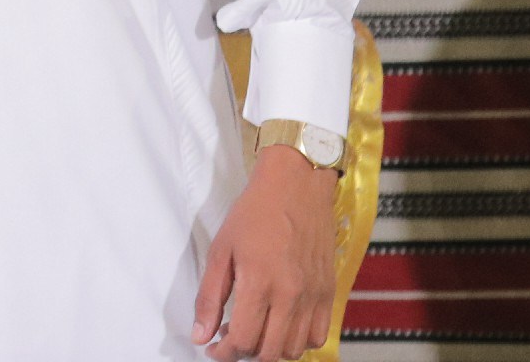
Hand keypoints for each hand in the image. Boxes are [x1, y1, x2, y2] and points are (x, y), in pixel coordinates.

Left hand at [192, 145, 337, 360]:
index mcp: (261, 282)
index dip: (224, 353)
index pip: (244, 341)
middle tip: (230, 339)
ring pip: (294, 349)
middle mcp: (292, 294)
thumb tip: (200, 335)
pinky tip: (281, 326)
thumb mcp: (221, 249)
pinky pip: (318, 335)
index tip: (213, 348)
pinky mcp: (329, 291)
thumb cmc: (255, 212)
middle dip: (245, 354)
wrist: (296, 185)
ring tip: (255, 332)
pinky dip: (299, 341)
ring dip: (271, 350)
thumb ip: (209, 297)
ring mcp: (314, 295)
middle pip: (269, 352)